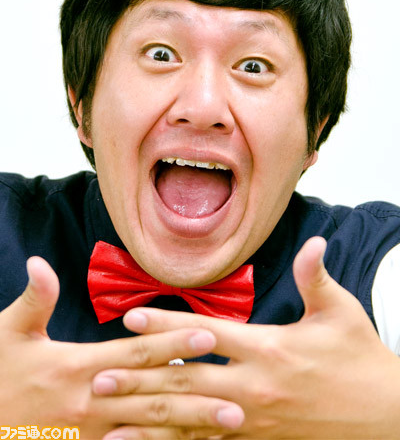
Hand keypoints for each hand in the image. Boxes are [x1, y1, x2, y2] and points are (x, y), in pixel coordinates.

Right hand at [0, 257, 242, 438]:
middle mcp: (94, 401)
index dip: (173, 342)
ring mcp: (93, 433)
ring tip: (228, 425)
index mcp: (79, 366)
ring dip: (191, 427)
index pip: (137, 353)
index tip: (208, 335)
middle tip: (237, 396)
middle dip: (197, 394)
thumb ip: (34, 300)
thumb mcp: (9, 333)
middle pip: (154, 396)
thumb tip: (38, 262)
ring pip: (151, 430)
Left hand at [93, 237, 399, 438]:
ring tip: (110, 417)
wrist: (384, 416)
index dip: (167, 324)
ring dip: (147, 417)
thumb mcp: (340, 312)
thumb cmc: (360, 359)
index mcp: (270, 348)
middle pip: (186, 379)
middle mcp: (254, 386)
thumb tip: (314, 242)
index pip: (206, 334)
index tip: (131, 317)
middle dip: (141, 378)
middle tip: (100, 375)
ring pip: (190, 418)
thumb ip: (316, 277)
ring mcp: (254, 419)